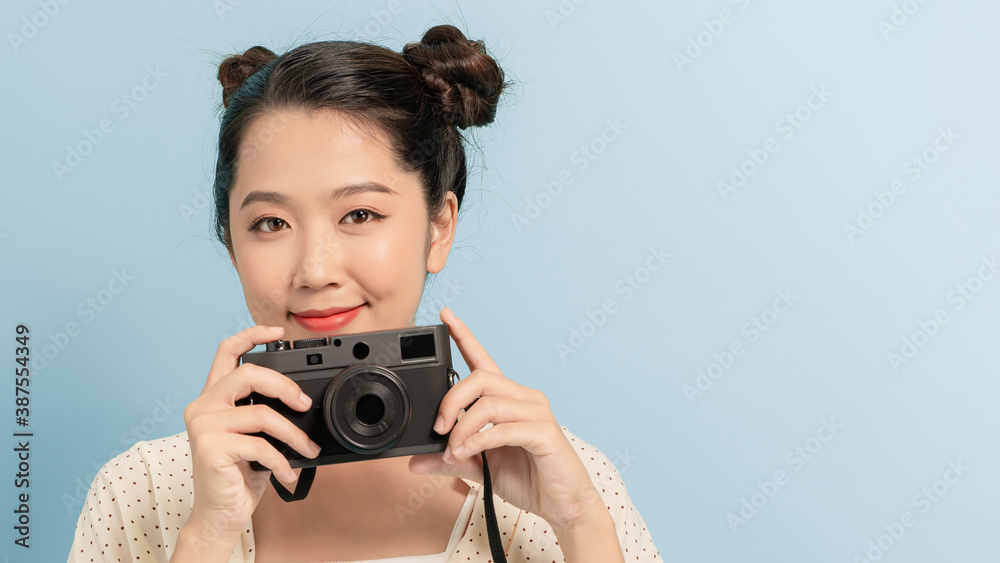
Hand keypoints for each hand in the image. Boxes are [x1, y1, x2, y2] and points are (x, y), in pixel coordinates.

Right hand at [179, 326, 320, 552]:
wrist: (220, 514)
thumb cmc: (239, 474)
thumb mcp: (255, 436)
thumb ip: (264, 412)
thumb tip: (301, 399)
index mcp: (213, 397)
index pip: (226, 352)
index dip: (251, 335)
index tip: (277, 331)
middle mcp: (203, 406)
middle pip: (248, 374)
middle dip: (285, 386)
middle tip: (304, 404)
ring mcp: (204, 426)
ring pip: (262, 414)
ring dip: (293, 434)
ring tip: (307, 450)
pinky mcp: (211, 447)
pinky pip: (260, 446)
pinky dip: (282, 462)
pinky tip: (287, 474)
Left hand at [409, 308, 608, 534]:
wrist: (563, 504)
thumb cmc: (528, 478)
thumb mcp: (479, 467)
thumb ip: (450, 459)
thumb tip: (415, 462)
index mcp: (508, 400)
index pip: (483, 360)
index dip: (464, 336)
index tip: (445, 315)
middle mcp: (524, 398)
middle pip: (480, 379)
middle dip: (451, 401)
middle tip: (437, 428)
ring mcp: (537, 412)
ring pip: (488, 404)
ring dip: (462, 428)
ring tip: (453, 451)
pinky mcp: (544, 432)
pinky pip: (504, 428)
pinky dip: (479, 441)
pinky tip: (468, 453)